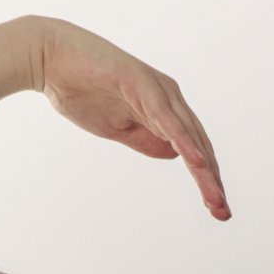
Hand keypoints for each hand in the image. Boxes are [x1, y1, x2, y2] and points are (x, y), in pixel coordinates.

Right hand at [0, 17, 229, 219]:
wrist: (50, 60)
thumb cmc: (81, 91)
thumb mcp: (120, 129)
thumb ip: (148, 140)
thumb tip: (176, 155)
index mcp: (164, 109)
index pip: (194, 149)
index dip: (207, 179)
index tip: (217, 209)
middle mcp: (167, 97)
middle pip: (200, 144)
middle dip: (213, 181)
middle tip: (224, 214)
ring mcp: (156, 89)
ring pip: (189, 134)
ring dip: (205, 169)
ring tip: (216, 197)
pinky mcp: (140, 83)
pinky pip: (167, 118)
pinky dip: (184, 140)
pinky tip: (197, 163)